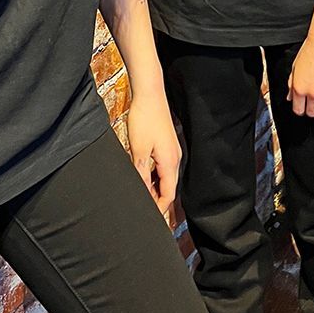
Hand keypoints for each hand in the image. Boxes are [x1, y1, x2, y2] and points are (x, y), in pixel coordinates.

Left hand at [126, 91, 181, 214]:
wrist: (149, 94)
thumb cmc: (144, 119)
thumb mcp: (138, 151)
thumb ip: (141, 175)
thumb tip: (141, 194)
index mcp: (170, 163)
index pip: (168, 194)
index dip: (160, 209)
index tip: (149, 218)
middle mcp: (175, 158)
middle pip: (168, 188)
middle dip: (156, 200)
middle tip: (142, 208)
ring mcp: (172, 151)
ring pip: (165, 178)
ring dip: (154, 188)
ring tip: (139, 193)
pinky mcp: (166, 145)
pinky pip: (162, 168)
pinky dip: (153, 176)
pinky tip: (142, 175)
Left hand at [287, 32, 313, 117]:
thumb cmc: (309, 52)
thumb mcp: (294, 68)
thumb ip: (291, 84)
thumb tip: (290, 96)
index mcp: (299, 88)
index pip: (298, 110)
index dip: (300, 109)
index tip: (302, 106)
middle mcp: (312, 93)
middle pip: (311, 113)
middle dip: (310, 110)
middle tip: (311, 104)